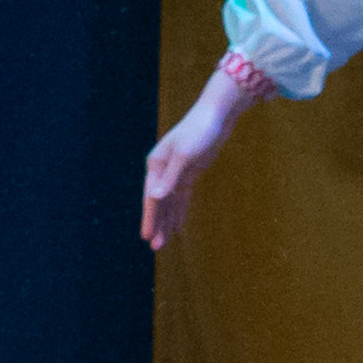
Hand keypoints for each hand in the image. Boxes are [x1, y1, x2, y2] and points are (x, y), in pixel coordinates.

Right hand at [140, 59, 261, 252]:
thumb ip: (170, 178)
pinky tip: (177, 225)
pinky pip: (181, 197)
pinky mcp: (188, 173)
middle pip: (158, 202)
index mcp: (156, 164)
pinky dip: (179, 211)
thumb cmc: (199, 131)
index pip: (152, 196)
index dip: (149, 217)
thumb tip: (156, 197)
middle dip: (157, 224)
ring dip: (166, 221)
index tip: (147, 237)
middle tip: (155, 247)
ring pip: (169, 202)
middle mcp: (162, 169)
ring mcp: (175, 172)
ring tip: (163, 242)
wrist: (216, 115)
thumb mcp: (185, 155)